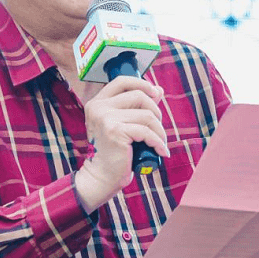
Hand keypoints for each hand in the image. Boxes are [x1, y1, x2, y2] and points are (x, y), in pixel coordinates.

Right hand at [74, 77, 169, 213]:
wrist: (102, 176)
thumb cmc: (113, 151)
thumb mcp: (124, 125)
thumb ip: (137, 106)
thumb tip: (158, 90)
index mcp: (97, 103)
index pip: (121, 81)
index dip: (141, 83)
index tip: (155, 93)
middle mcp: (99, 107)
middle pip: (139, 96)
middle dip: (155, 111)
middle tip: (157, 128)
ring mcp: (105, 118)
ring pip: (146, 115)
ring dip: (159, 130)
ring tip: (159, 142)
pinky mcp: (115, 131)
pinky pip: (147, 131)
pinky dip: (158, 142)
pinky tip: (161, 151)